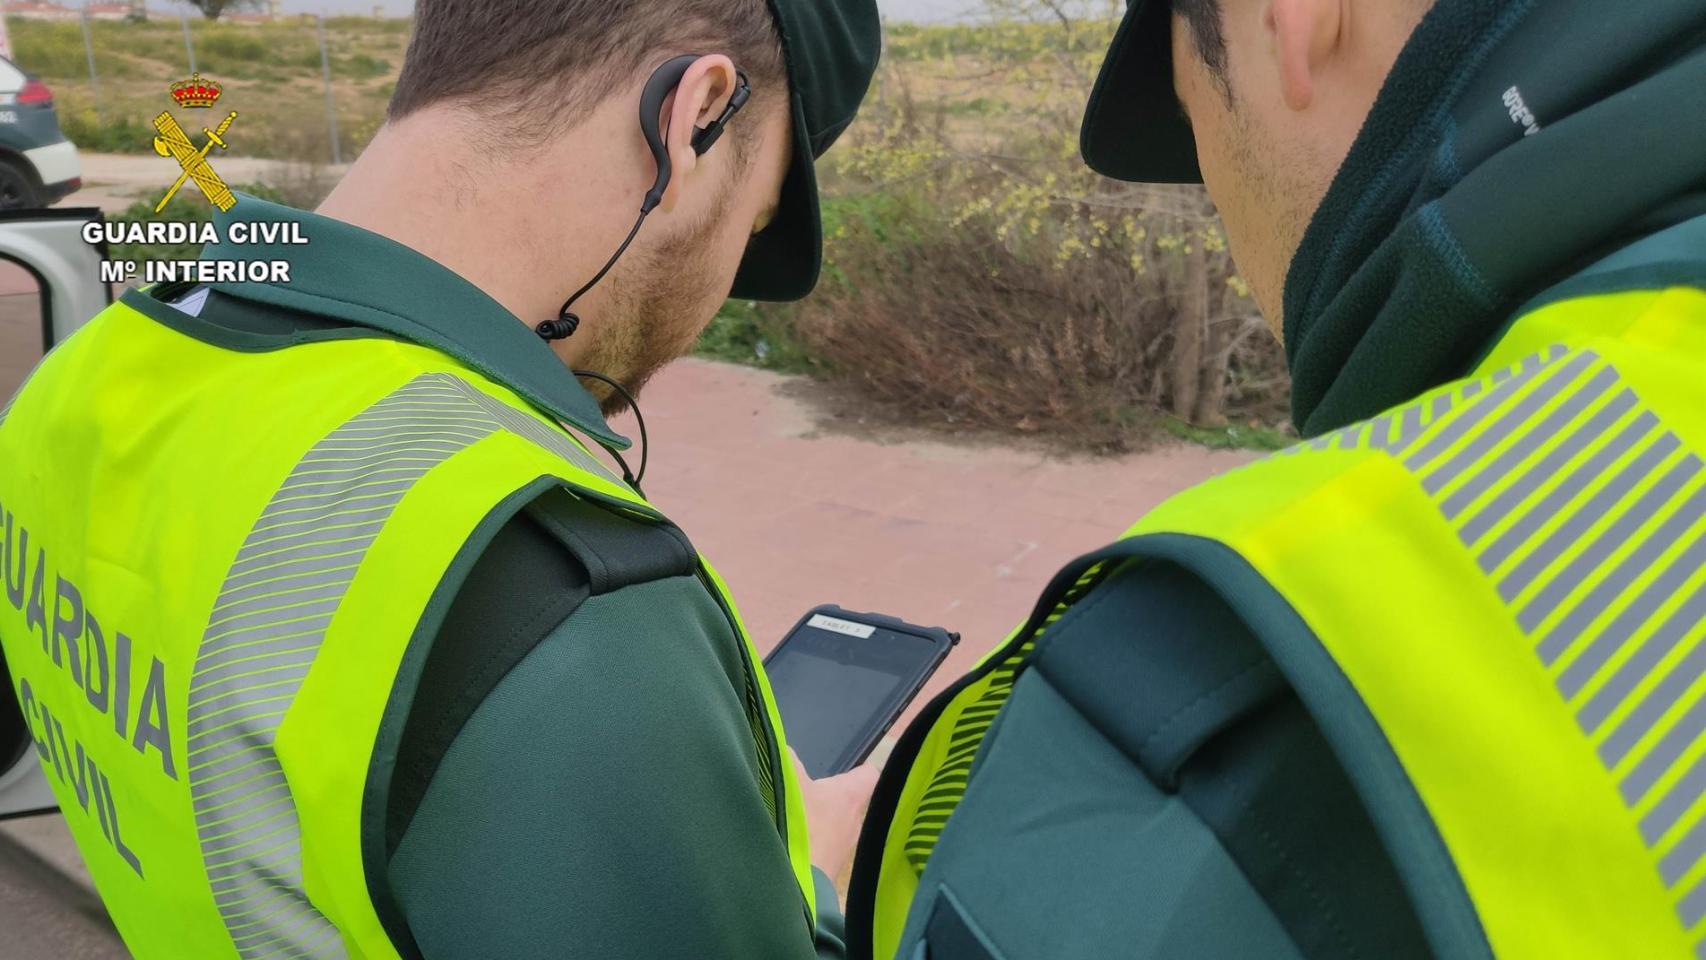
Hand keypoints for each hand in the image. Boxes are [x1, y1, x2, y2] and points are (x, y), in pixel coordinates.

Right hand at [791, 744, 887, 892]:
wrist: (793, 882)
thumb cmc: (798, 824)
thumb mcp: (788, 780)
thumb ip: (787, 759)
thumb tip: (785, 750)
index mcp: (851, 796)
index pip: (869, 775)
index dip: (859, 768)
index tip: (848, 765)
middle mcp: (855, 823)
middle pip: (853, 804)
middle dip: (835, 797)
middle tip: (812, 791)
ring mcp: (844, 850)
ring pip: (838, 828)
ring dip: (822, 823)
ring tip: (798, 817)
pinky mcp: (829, 872)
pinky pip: (825, 849)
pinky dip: (812, 844)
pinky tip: (791, 842)